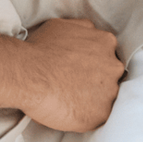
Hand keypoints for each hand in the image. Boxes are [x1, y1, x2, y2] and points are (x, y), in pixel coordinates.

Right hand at [18, 17, 125, 132]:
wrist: (28, 75)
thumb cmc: (40, 49)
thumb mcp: (62, 25)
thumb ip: (83, 29)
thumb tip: (90, 33)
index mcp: (106, 43)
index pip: (107, 55)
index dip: (93, 63)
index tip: (80, 69)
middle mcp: (113, 66)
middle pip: (110, 76)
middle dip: (95, 80)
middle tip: (73, 84)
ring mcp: (109, 91)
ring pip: (105, 97)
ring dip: (91, 98)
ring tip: (68, 98)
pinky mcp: (101, 114)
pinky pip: (97, 116)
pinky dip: (85, 115)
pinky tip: (69, 109)